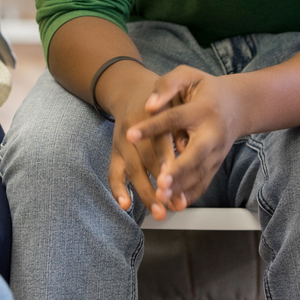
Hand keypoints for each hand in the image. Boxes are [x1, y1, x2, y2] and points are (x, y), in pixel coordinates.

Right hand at [98, 61, 177, 220]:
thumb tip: (186, 148)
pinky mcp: (115, 151)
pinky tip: (126, 205)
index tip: (175, 178)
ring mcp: (122, 142)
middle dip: (159, 183)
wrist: (129, 87)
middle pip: (146, 160)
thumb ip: (179, 121)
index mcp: (151, 116)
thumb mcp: (174, 97)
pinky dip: (118, 189)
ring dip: (145, 193)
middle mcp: (134, 131)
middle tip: (172, 204)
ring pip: (132, 170)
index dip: (167, 160)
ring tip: (159, 213)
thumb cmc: (161, 98)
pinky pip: (113, 173)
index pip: (159, 141)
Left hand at [126, 66, 244, 212]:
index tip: (130, 134)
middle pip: (195, 154)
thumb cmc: (205, 89)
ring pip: (198, 173)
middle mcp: (212, 134)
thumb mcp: (188, 75)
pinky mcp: (216, 164)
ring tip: (160, 198)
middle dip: (178, 170)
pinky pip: (203, 182)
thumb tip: (148, 105)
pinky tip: (174, 204)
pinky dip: (190, 195)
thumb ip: (168, 85)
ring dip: (180, 188)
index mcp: (202, 110)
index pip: (174, 118)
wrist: (237, 105)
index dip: (152, 126)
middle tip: (160, 183)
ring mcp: (216, 152)